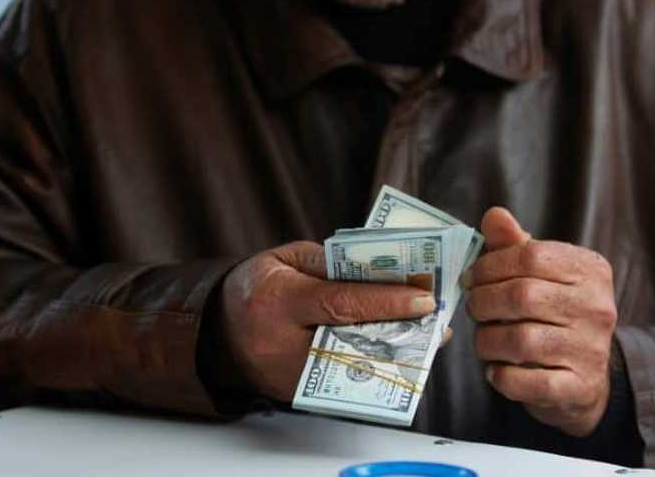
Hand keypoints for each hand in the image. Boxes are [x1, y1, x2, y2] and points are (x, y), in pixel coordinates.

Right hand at [219, 241, 437, 400]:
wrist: (218, 329)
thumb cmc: (258, 286)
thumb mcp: (287, 259)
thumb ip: (331, 263)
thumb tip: (382, 271)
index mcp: (277, 300)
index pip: (340, 303)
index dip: (387, 301)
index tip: (424, 298)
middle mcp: (280, 344)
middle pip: (352, 341)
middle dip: (399, 331)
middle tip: (435, 322)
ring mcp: (287, 376)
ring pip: (352, 369)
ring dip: (392, 354)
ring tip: (424, 338)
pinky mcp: (295, 395)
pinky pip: (341, 383)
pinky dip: (371, 368)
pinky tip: (395, 354)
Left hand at [466, 207, 616, 435]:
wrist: (586, 381)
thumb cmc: (555, 316)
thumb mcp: (542, 275)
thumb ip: (516, 246)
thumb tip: (494, 215)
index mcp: (590, 270)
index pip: (531, 255)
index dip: (490, 265)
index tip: (471, 278)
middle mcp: (597, 307)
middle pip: (522, 295)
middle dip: (483, 302)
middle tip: (473, 308)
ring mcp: (591, 349)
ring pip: (520, 340)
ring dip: (487, 341)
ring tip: (484, 340)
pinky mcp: (579, 387)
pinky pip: (525, 381)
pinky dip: (501, 376)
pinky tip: (497, 369)